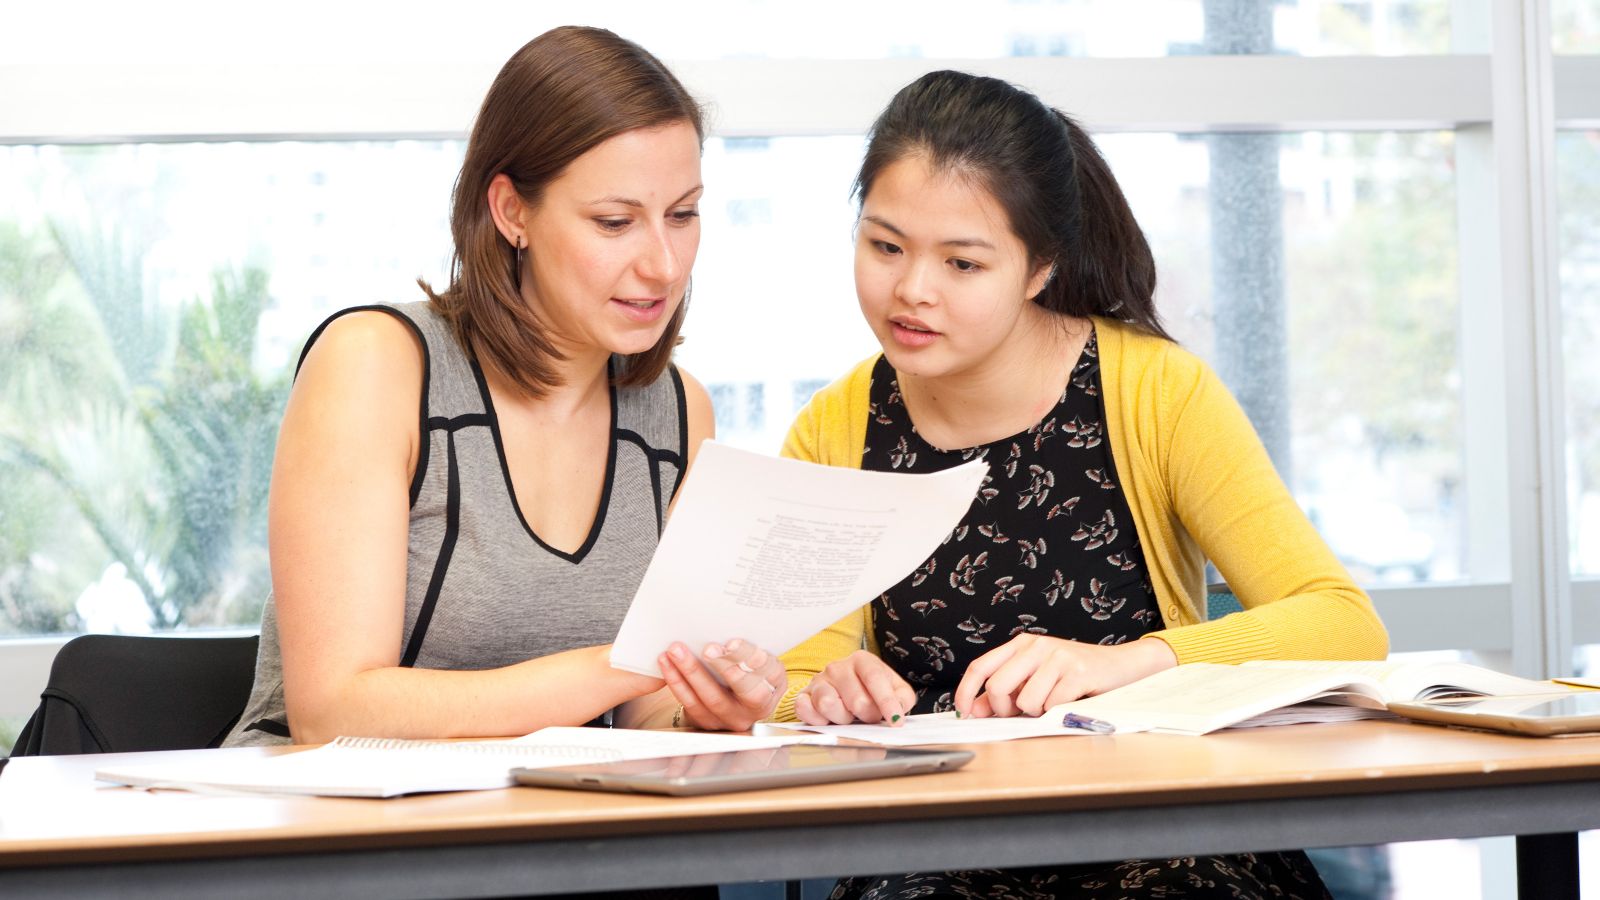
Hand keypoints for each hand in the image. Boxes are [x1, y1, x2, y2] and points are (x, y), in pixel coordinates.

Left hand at [658, 638, 786, 731]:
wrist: (726, 696)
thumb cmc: (742, 664)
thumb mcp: (752, 655)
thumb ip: (747, 645)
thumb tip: (730, 616)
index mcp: (775, 684)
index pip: (771, 671)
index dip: (754, 658)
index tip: (733, 642)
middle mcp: (758, 706)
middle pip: (746, 691)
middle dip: (725, 667)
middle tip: (708, 648)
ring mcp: (733, 718)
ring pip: (712, 698)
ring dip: (692, 671)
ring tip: (676, 649)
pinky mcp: (709, 723)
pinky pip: (691, 704)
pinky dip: (677, 682)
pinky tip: (666, 662)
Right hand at [794, 650, 915, 725]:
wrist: (842, 688)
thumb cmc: (869, 690)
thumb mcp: (894, 689)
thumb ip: (903, 698)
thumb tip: (899, 709)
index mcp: (862, 660)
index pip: (875, 678)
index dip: (887, 701)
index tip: (895, 720)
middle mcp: (837, 667)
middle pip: (856, 700)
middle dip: (867, 715)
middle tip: (868, 716)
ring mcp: (818, 681)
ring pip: (828, 704)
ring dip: (842, 718)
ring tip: (848, 716)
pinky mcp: (804, 696)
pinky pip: (805, 709)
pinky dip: (817, 719)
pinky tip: (828, 719)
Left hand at [955, 635, 1176, 717]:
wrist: (1122, 666)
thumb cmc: (1075, 674)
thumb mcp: (1036, 677)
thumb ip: (1006, 691)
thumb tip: (974, 709)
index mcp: (1021, 644)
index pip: (981, 666)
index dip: (965, 692)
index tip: (962, 712)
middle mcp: (1037, 645)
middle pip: (997, 686)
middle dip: (1004, 710)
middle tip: (1019, 713)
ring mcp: (1058, 656)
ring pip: (1025, 702)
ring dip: (1037, 713)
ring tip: (1053, 702)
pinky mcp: (1078, 672)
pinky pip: (1052, 706)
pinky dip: (1057, 713)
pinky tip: (1069, 701)